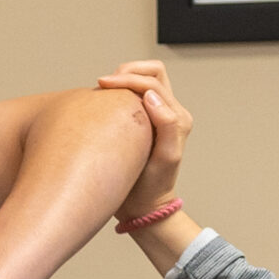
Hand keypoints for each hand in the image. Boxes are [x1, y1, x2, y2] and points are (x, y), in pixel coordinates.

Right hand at [95, 60, 193, 222]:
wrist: (144, 206)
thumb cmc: (152, 186)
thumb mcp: (165, 158)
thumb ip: (167, 125)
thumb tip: (151, 96)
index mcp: (177, 117)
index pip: (152, 82)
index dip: (127, 78)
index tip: (102, 85)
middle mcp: (170, 113)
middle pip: (151, 72)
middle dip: (127, 71)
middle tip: (104, 84)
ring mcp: (157, 116)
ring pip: (143, 80)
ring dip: (123, 78)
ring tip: (103, 90)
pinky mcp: (144, 122)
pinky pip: (134, 95)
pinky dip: (119, 91)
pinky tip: (103, 101)